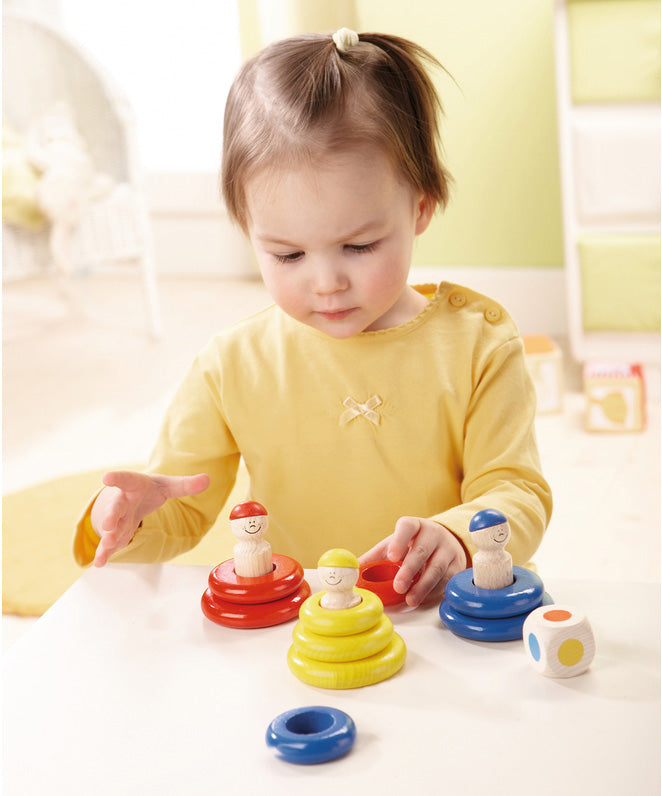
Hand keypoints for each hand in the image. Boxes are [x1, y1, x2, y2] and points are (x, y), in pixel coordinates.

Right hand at [90, 470, 209, 567]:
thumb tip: (207, 480)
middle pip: (115, 507)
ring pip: (111, 528)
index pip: (125, 479)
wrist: (131, 497)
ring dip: (108, 537)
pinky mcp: (116, 533)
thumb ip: (185, 484)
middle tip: (109, 524)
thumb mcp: (167, 485)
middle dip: (111, 516)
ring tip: (107, 545)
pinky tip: (99, 563)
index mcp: (133, 485)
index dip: (116, 477)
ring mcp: (117, 519)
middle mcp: (121, 501)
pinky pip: (109, 543)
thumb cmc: (148, 489)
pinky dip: (105, 553)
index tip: (107, 477)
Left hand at [359, 516, 465, 607]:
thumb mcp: (394, 545)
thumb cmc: (412, 545)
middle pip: (421, 551)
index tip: (392, 556)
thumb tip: (352, 571)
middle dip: (409, 570)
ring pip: (436, 568)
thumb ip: (374, 557)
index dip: (399, 540)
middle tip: (398, 586)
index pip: (407, 527)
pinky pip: (446, 580)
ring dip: (422, 586)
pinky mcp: (456, 565)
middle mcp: (432, 534)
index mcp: (414, 526)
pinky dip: (433, 591)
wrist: (444, 543)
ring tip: (410, 599)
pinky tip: (423, 598)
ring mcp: (447, 549)